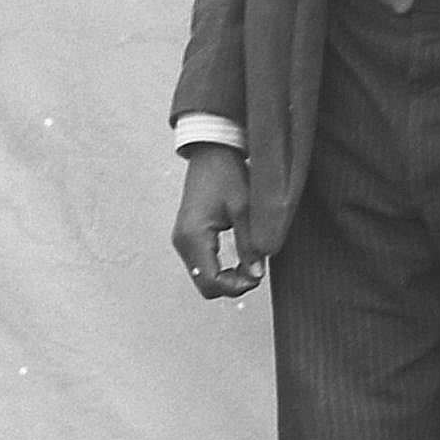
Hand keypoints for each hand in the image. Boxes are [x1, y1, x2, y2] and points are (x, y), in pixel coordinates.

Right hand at [172, 145, 263, 298]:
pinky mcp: (187, 237)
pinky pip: (202, 264)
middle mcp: (182, 242)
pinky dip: (221, 268)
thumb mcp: (245, 209)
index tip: (258, 276)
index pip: (210, 282)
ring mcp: (182, 240)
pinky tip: (240, 256)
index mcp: (194, 237)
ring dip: (227, 277)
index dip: (236, 287)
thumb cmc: (228, 174)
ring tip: (251, 261)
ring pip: (203, 277)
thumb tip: (257, 275)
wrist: (212, 153)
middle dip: (232, 284)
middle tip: (257, 270)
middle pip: (205, 284)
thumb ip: (250, 243)